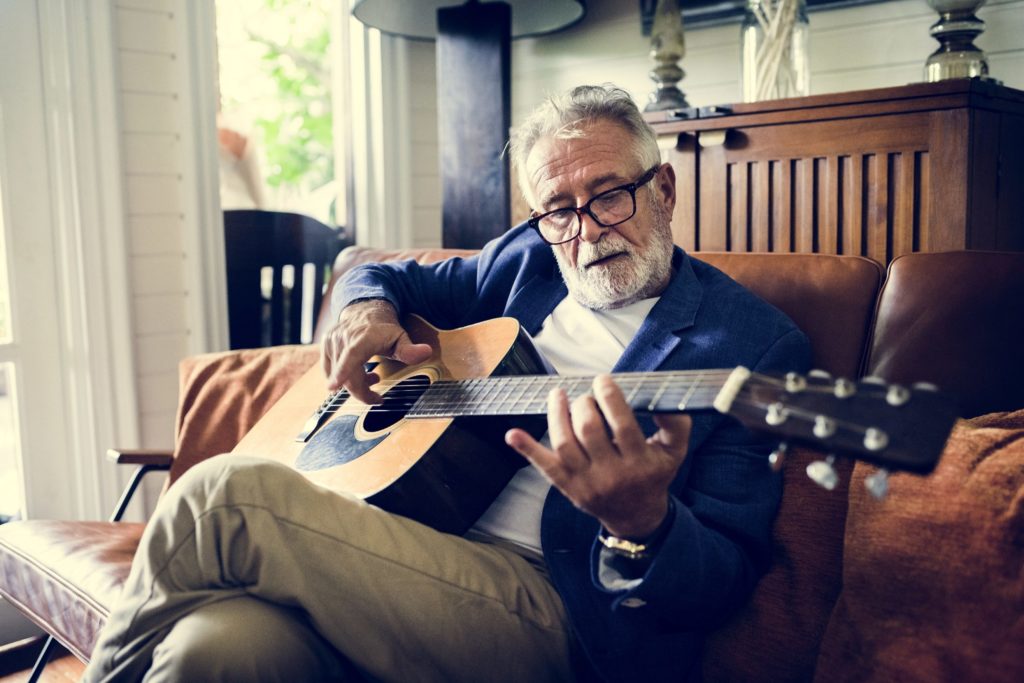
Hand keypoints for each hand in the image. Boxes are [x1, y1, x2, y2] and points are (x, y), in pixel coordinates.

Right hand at [320, 300, 432, 403]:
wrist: (365, 310)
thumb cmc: (383, 327)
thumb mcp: (401, 337)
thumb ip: (410, 349)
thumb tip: (426, 352)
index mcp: (363, 337)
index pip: (351, 355)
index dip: (342, 372)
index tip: (333, 387)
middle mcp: (344, 338)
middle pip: (347, 375)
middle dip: (362, 392)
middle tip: (377, 398)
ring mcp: (332, 342)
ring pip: (338, 375)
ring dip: (355, 383)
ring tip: (372, 377)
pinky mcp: (325, 347)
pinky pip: (330, 371)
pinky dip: (343, 377)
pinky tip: (357, 373)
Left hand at [505, 375, 691, 538]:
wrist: (636, 515)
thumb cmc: (653, 475)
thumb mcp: (674, 452)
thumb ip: (676, 424)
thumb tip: (664, 399)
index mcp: (639, 462)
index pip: (621, 424)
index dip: (609, 397)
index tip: (603, 380)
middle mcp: (612, 474)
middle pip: (589, 430)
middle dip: (584, 404)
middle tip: (586, 396)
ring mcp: (586, 482)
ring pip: (564, 444)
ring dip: (557, 415)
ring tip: (558, 395)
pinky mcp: (568, 487)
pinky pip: (545, 467)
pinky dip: (527, 450)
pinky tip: (512, 434)